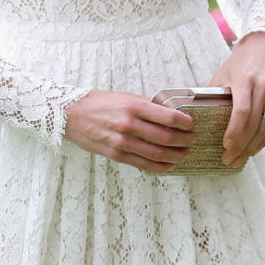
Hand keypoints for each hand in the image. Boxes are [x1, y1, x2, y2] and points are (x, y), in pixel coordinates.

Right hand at [64, 91, 194, 173]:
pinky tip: (168, 165)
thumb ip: (147, 105)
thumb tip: (169, 112)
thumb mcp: (125, 97)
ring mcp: (122, 142)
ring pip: (157, 154)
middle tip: (192, 140)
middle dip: (184, 141)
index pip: (168, 117)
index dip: (185, 123)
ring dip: (176, 156)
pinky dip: (160, 166)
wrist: (71, 115)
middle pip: (166, 138)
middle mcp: (129, 125)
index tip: (191, 125)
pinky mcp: (116, 155)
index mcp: (134, 107)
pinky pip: (143, 164)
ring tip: (184, 153)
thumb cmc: (98, 104)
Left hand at [208, 31, 264, 166]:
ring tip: (239, 159)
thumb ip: (212, 96)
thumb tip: (193, 120)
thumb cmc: (239, 64)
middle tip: (228, 160)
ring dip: (252, 147)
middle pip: (253, 124)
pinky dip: (264, 139)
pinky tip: (253, 148)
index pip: (242, 112)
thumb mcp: (223, 75)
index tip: (225, 146)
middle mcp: (264, 86)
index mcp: (245, 80)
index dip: (234, 132)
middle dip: (241, 146)